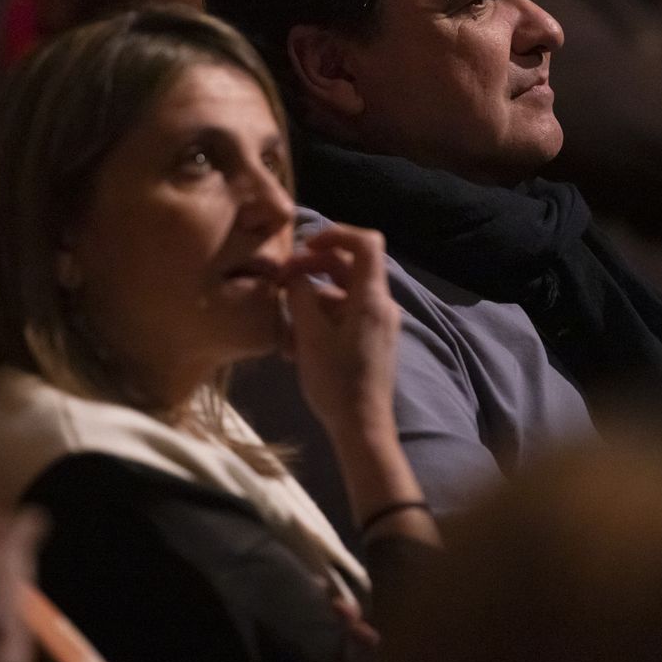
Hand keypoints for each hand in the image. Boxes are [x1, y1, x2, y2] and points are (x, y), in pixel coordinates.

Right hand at [284, 224, 399, 446]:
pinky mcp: (370, 340)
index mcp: (372, 298)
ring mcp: (377, 323)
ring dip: (310, 301)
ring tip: (283, 326)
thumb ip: (301, 296)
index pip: (366, 243)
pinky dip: (320, 320)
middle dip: (312, 270)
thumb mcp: (310, 335)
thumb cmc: (336, 381)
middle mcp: (380, 305)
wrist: (362, 427)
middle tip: (281, 282)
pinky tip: (295, 346)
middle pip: (348, 267)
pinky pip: (344, 316)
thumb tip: (295, 276)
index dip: (335, 233)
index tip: (304, 246)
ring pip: (341, 294)